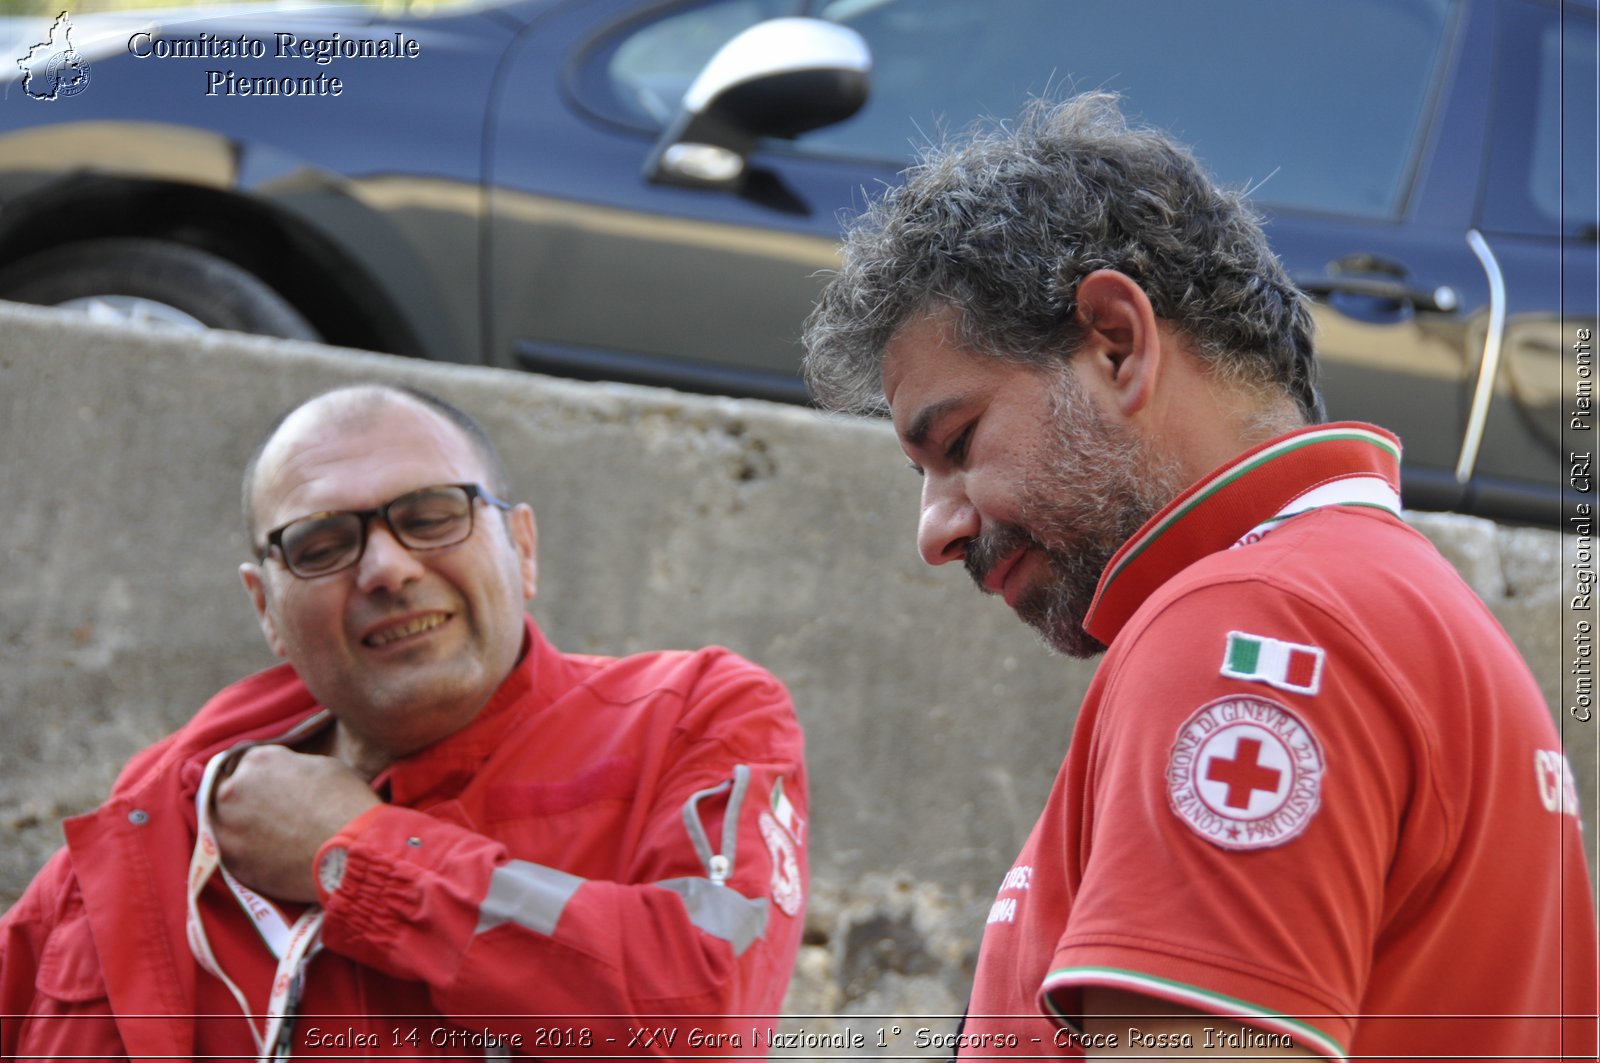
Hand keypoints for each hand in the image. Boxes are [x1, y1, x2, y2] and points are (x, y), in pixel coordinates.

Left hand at [211, 745, 381, 902]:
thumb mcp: (324, 767)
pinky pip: (232, 851)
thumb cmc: (346, 805)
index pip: (250, 763)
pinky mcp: (230, 861)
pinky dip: (246, 853)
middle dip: (249, 800)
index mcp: (258, 761)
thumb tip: (284, 777)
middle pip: (231, 791)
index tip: (278, 790)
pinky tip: (271, 856)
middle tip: (274, 815)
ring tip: (272, 838)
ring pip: (225, 822)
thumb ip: (292, 767)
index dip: (266, 777)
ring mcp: (227, 828)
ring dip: (242, 827)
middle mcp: (233, 789)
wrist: (351, 854)